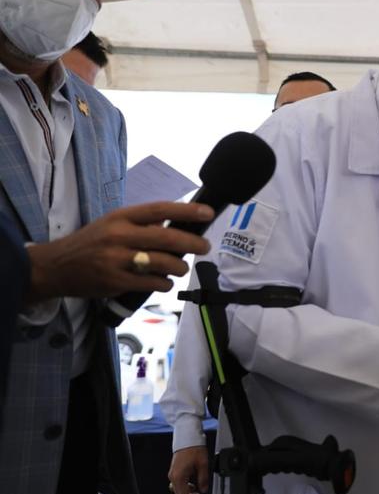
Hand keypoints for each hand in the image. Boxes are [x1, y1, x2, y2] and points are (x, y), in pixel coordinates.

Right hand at [25, 201, 213, 302]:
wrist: (55, 267)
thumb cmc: (90, 243)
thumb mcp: (111, 224)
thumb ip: (141, 223)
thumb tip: (173, 225)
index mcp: (121, 217)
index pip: (160, 210)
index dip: (187, 211)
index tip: (208, 213)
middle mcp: (119, 235)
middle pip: (167, 238)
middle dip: (192, 244)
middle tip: (205, 247)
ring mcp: (117, 259)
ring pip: (163, 263)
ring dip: (179, 267)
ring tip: (180, 268)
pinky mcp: (115, 281)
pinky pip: (152, 283)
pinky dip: (164, 283)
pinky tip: (164, 282)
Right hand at [168, 445, 209, 493]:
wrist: (187, 438)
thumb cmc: (194, 448)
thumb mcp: (203, 464)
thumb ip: (203, 479)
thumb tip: (204, 490)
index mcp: (179, 476)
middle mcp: (173, 476)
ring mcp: (172, 473)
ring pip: (178, 490)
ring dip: (187, 493)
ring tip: (197, 491)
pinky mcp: (174, 471)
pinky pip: (177, 484)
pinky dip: (184, 487)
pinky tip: (192, 484)